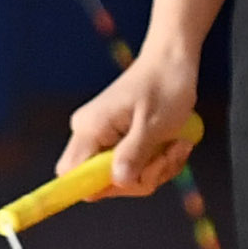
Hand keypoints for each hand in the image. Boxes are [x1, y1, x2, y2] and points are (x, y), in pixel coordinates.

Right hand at [69, 38, 205, 195]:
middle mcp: (89, 135)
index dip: (96, 187)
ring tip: (176, 145)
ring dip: (155, 169)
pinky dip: (156, 162)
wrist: (172, 60)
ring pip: (122, 178)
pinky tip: (172, 144)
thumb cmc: (165, 85)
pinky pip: (132, 167)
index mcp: (90, 128)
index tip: (131, 181)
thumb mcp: (154, 124)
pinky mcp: (117, 140)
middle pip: (101, 183)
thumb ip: (133, 154)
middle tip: (168, 156)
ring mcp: (103, 138)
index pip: (71, 176)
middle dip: (140, 177)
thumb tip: (119, 180)